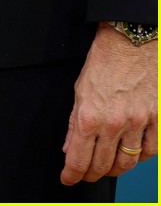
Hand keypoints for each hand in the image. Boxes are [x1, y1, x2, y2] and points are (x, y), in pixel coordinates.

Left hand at [61, 22, 157, 183]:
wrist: (130, 41)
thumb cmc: (104, 61)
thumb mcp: (80, 89)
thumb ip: (73, 121)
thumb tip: (68, 146)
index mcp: (89, 116)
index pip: (78, 158)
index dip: (71, 174)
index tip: (68, 179)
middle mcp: (113, 123)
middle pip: (102, 166)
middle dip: (91, 174)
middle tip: (87, 174)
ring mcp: (137, 123)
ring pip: (127, 163)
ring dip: (115, 170)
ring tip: (108, 167)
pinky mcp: (156, 119)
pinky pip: (150, 151)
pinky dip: (140, 157)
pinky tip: (132, 153)